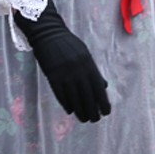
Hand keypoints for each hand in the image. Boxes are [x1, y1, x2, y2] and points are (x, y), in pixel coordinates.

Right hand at [14, 3, 110, 122]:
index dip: (103, 101)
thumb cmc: (69, 44)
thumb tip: (103, 86)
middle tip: (95, 120)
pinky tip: (70, 111)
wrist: (48, 33)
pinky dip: (66, 104)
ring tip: (84, 119)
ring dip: (80, 110)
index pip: (98, 87)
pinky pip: (60, 94)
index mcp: (88, 63)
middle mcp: (78, 70)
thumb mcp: (85, 54)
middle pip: (87, 95)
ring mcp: (64, 73)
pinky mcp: (52, 75)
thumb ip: (93, 71)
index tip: (106, 112)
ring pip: (74, 97)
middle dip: (92, 110)